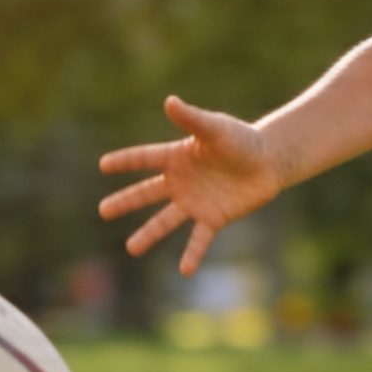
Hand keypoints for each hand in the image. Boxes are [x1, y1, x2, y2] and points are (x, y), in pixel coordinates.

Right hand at [97, 96, 283, 275]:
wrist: (269, 161)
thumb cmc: (242, 139)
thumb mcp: (215, 128)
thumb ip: (192, 119)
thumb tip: (169, 101)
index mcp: (178, 157)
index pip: (146, 159)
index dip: (125, 161)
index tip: (103, 165)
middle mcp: (181, 182)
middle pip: (147, 193)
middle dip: (125, 202)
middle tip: (103, 211)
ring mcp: (195, 202)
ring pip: (166, 220)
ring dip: (149, 234)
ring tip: (131, 249)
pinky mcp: (214, 218)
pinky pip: (199, 239)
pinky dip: (192, 254)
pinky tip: (184, 270)